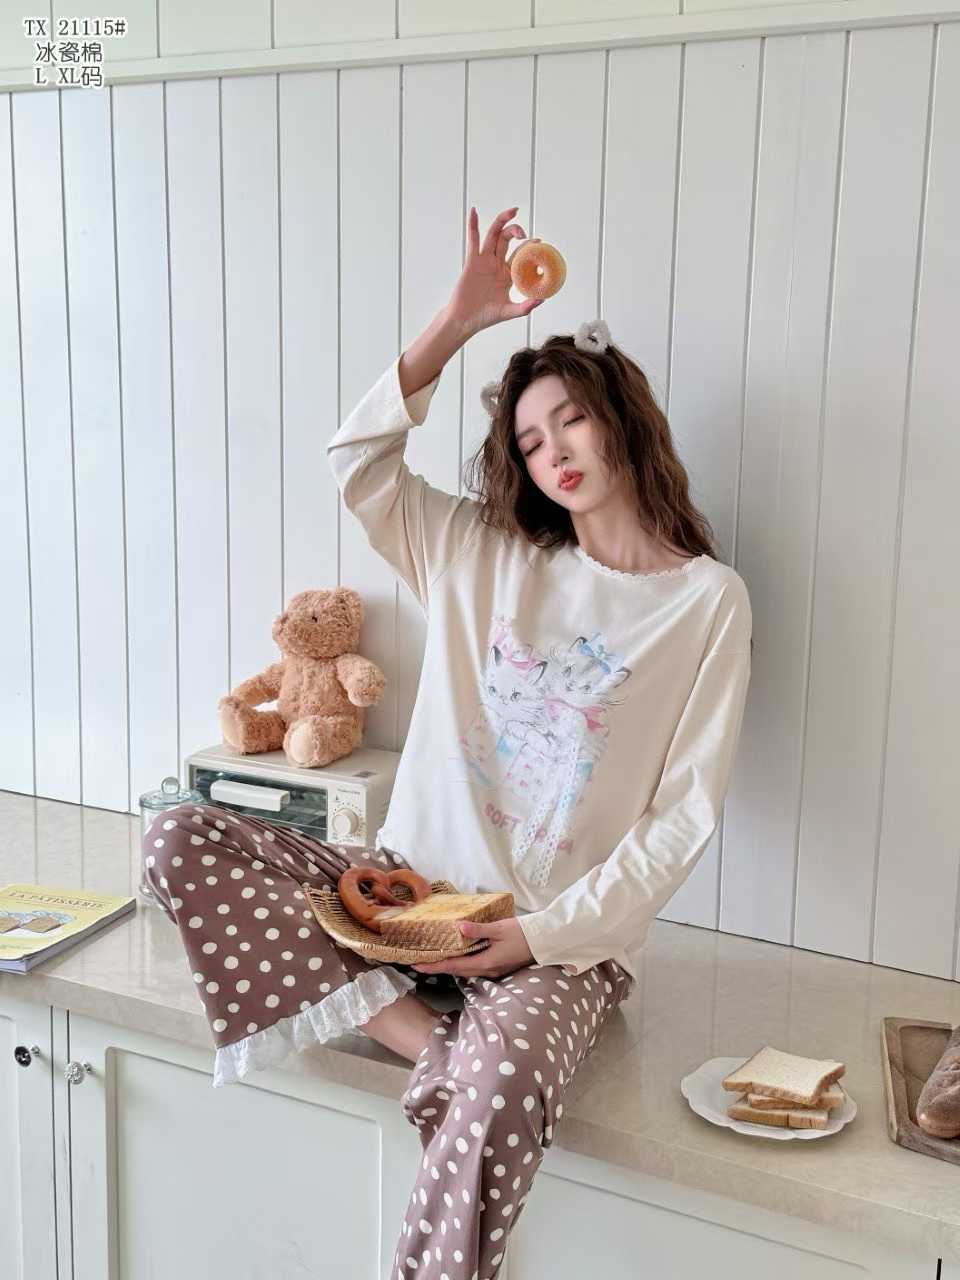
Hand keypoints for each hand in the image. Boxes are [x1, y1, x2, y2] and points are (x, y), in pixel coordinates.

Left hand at [412, 916, 534, 978]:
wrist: (543, 940)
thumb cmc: (522, 933)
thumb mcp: (499, 928)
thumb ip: (478, 930)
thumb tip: (458, 927)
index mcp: (485, 962)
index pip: (453, 966)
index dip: (433, 966)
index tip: (416, 965)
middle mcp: (487, 970)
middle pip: (456, 971)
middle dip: (437, 967)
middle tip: (419, 962)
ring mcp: (493, 970)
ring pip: (465, 970)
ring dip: (449, 966)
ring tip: (433, 959)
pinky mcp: (497, 966)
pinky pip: (473, 966)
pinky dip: (461, 963)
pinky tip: (457, 955)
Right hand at [446, 206, 543, 337]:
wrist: (465, 321)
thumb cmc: (485, 317)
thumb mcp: (510, 311)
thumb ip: (526, 306)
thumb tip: (543, 298)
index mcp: (507, 274)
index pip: (520, 254)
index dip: (529, 246)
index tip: (539, 242)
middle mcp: (496, 264)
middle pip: (507, 239)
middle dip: (517, 230)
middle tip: (524, 232)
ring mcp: (484, 261)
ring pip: (493, 235)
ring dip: (502, 221)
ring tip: (512, 211)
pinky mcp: (472, 261)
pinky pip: (473, 240)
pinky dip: (473, 225)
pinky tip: (474, 211)